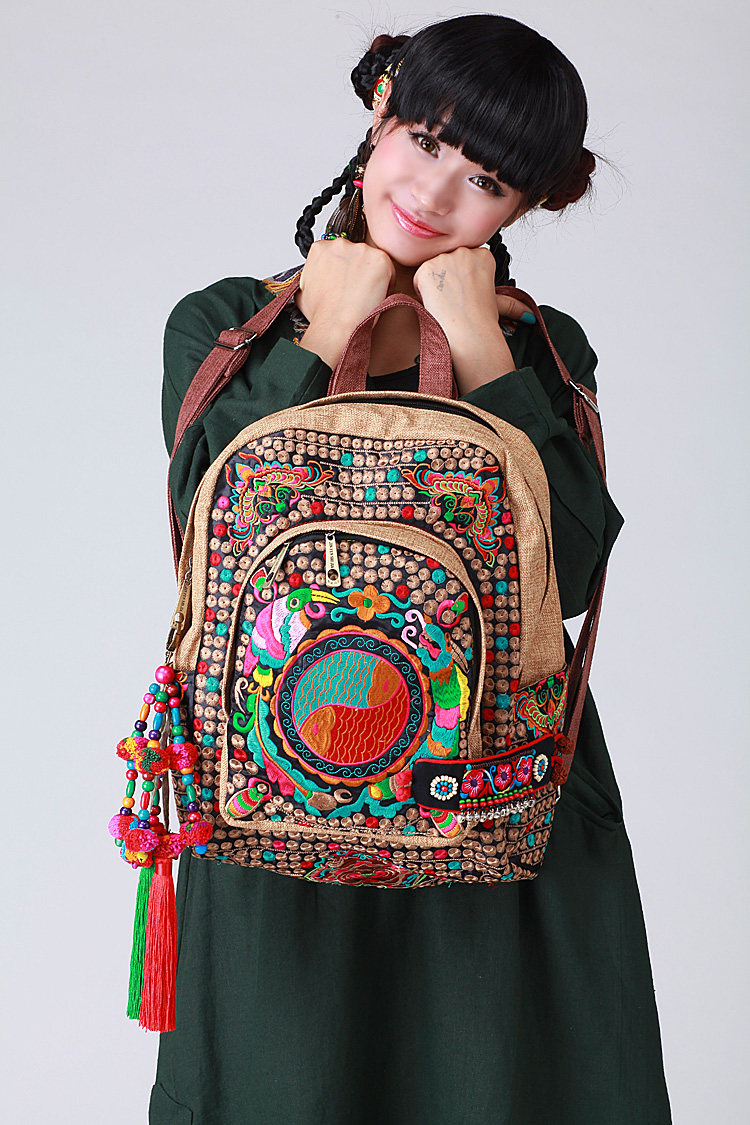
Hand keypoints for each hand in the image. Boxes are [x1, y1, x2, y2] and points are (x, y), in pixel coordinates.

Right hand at [296, 238, 396, 370]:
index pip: (338, 255)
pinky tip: (374, 297)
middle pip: (356, 256)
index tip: (345, 285)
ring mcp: (362, 249)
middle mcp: (340, 244)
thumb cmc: (322, 313)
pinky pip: (389, 270)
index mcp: (320, 248)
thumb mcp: (305, 290)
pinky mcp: (380, 259)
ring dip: (372, 278)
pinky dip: (386, 284)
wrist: (336, 324)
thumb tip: (317, 281)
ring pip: (373, 263)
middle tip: (355, 294)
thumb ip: (313, 276)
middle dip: (358, 273)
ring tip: (364, 298)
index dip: (343, 273)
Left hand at [412, 247, 534, 393]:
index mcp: (483, 256)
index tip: (466, 294)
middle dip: (448, 280)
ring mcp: (445, 258)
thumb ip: (511, 302)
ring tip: (447, 302)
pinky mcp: (427, 269)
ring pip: (432, 270)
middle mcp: (464, 252)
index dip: (462, 280)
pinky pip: (419, 278)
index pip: (464, 261)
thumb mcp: (498, 305)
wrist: (468, 332)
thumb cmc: (481, 321)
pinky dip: (423, 291)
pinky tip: (436, 302)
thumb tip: (529, 315)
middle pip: (447, 262)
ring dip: (435, 286)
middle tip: (456, 301)